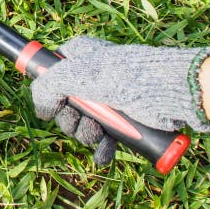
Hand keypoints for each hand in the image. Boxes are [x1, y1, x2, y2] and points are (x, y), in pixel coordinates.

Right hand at [30, 36, 209, 164]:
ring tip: (98, 134)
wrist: (167, 93)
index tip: (56, 104)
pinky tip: (105, 150)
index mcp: (78, 58)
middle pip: (65, 106)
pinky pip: (102, 137)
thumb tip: (42, 110)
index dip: (51, 93)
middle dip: (70, 120)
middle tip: (81, 121)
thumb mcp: (75, 75)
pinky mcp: (123, 120)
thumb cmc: (121, 75)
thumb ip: (47, 88)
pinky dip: (101, 147)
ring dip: (86, 134)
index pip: (51, 75)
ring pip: (82, 124)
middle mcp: (91, 78)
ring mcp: (108, 100)